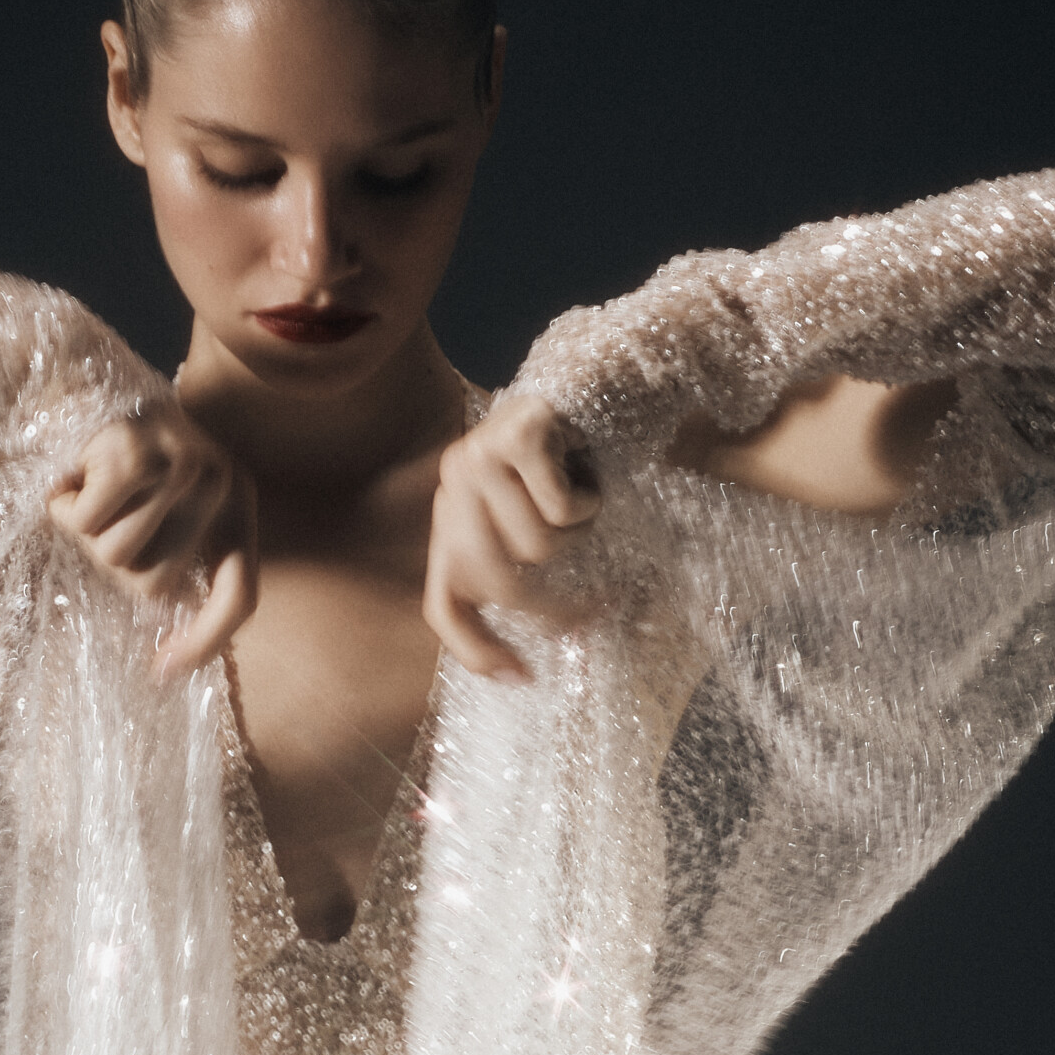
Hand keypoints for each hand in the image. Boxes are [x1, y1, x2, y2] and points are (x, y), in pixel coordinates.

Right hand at [48, 405, 256, 674]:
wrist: (73, 370)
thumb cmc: (115, 454)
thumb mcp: (166, 503)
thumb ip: (179, 557)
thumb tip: (170, 654)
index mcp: (238, 501)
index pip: (239, 596)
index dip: (204, 643)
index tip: (162, 672)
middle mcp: (221, 481)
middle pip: (157, 587)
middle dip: (113, 563)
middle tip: (105, 514)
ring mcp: (181, 464)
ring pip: (116, 557)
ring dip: (85, 533)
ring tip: (89, 486)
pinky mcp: (134, 452)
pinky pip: (86, 523)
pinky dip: (64, 507)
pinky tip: (72, 472)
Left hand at [422, 393, 601, 680]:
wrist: (611, 376)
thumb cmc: (580, 460)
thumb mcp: (537, 521)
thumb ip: (518, 570)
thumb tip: (529, 664)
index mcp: (452, 514)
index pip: (444, 604)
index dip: (475, 650)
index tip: (520, 678)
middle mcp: (455, 483)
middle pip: (500, 586)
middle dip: (554, 601)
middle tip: (597, 598)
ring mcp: (482, 455)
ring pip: (540, 547)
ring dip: (580, 534)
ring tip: (583, 494)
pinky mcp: (520, 433)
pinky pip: (563, 509)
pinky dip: (593, 500)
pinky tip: (590, 467)